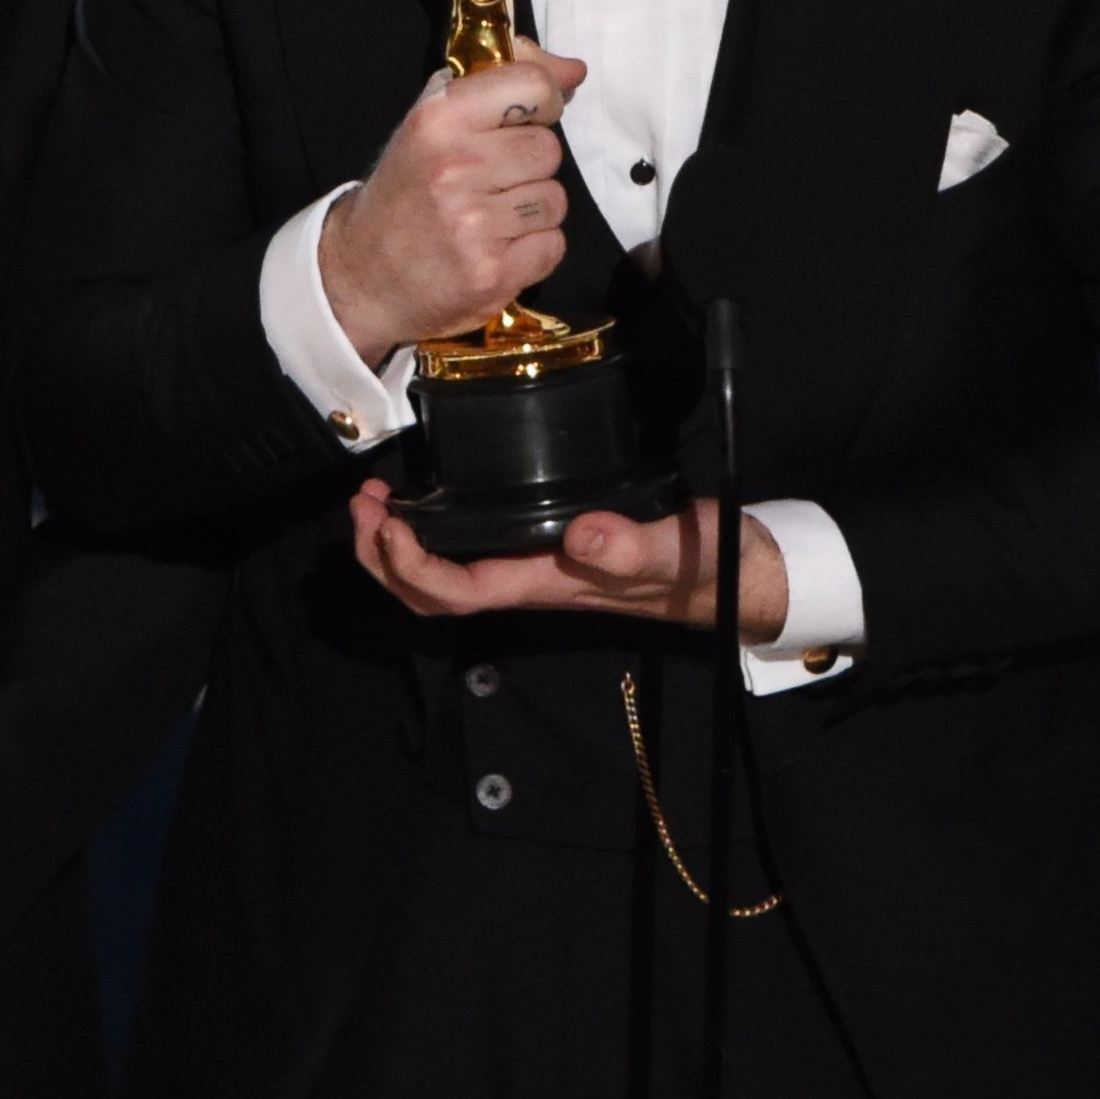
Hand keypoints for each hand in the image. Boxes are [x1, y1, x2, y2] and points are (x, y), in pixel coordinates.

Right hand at [318, 43, 586, 364]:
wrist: (364, 271)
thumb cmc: (408, 188)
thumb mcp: (432, 121)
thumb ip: (498, 82)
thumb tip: (573, 70)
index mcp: (438, 118)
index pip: (533, 86)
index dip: (545, 99)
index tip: (531, 115)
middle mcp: (454, 167)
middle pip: (549, 149)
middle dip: (530, 164)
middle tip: (491, 179)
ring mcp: (473, 224)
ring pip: (555, 200)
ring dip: (532, 210)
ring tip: (490, 216)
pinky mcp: (491, 273)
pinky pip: (553, 245)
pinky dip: (533, 249)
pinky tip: (495, 248)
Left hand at [348, 480, 788, 641]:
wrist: (736, 571)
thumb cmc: (703, 562)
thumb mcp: (674, 548)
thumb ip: (631, 547)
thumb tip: (580, 535)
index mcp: (546, 584)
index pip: (456, 591)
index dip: (409, 566)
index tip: (387, 521)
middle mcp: (528, 582)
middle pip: (431, 596)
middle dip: (382, 559)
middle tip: (364, 504)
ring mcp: (531, 570)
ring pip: (441, 581)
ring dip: (396, 549)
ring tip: (376, 502)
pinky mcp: (541, 550)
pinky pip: (467, 555)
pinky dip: (429, 535)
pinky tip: (423, 504)